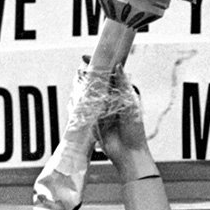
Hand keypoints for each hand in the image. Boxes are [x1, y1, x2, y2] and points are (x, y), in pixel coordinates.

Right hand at [84, 63, 154, 179]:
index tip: (90, 57)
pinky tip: (75, 95)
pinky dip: (77, 101)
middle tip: (81, 68)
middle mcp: (110, 101)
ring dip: (81, 86)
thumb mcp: (131, 104)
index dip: (100, 66)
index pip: (109, 76)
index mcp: (122, 95)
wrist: (128, 152)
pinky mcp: (91, 120)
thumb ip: (123, 85)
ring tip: (78, 78)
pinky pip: (82, 108)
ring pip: (87, 94)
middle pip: (96, 83)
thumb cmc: (134, 129)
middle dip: (87, 75)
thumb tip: (118, 66)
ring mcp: (100, 110)